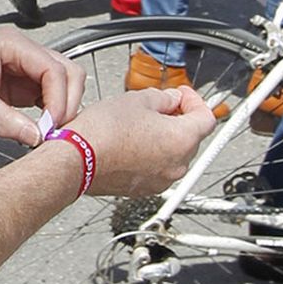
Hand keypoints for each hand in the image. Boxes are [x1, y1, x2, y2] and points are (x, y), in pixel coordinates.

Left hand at [0, 31, 84, 144]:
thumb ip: (4, 119)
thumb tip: (36, 136)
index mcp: (14, 44)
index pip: (53, 67)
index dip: (59, 97)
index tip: (51, 124)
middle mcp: (26, 52)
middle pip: (68, 72)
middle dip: (68, 101)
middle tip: (54, 129)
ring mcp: (28, 68)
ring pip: (65, 84)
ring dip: (63, 107)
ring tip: (47, 130)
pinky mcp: (26, 85)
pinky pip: (52, 96)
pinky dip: (53, 112)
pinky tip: (41, 127)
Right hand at [76, 85, 217, 197]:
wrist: (76, 161)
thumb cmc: (103, 132)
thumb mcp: (137, 99)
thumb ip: (164, 98)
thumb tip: (171, 100)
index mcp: (182, 139)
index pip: (207, 118)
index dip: (195, 101)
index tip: (182, 94)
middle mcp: (177, 165)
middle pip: (191, 137)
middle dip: (179, 119)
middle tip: (160, 105)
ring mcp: (161, 180)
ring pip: (173, 154)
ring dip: (164, 138)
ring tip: (140, 123)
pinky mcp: (143, 189)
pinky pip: (156, 168)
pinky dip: (151, 155)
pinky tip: (130, 142)